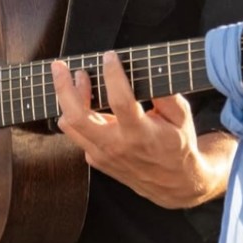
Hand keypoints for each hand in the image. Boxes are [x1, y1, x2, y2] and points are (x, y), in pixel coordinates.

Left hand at [51, 51, 235, 207]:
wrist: (174, 185)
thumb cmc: (177, 146)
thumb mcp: (181, 118)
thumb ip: (167, 95)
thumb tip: (151, 71)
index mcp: (141, 134)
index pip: (120, 101)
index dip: (113, 76)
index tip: (110, 57)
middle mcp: (117, 146)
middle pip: (77, 117)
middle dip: (64, 88)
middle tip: (60, 66)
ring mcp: (103, 155)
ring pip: (70, 126)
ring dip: (68, 99)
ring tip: (79, 79)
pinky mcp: (96, 160)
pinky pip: (78, 135)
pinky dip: (77, 115)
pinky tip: (86, 100)